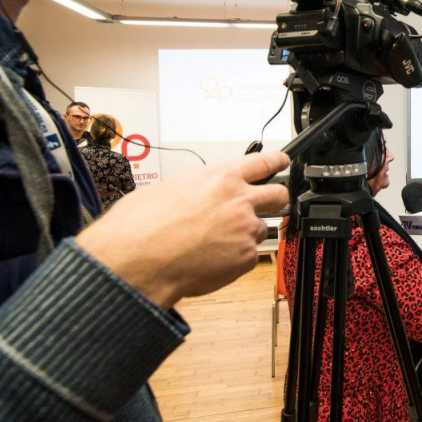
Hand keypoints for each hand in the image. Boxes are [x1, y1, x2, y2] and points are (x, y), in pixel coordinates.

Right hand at [76, 151, 289, 309]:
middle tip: (271, 203)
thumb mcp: (167, 189)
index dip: (278, 161)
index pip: (263, 161)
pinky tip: (212, 260)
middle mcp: (239, 200)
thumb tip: (195, 194)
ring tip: (218, 243)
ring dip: (246, 234)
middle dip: (276, 198)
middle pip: (278, 194)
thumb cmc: (141, 226)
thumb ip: (195, 188)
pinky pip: (249, 255)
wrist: (137, 260)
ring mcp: (245, 229)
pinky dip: (235, 259)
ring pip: (261, 228)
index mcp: (220, 177)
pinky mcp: (245, 257)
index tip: (283, 161)